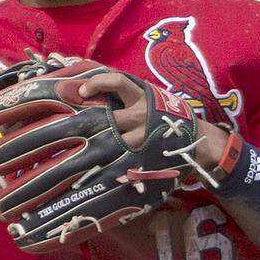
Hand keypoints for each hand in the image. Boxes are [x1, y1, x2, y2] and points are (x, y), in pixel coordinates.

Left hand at [77, 71, 227, 169]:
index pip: (117, 82)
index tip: (82, 92)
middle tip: (61, 128)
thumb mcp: (151, 97)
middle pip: (106, 116)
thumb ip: (126, 94)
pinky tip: (89, 177)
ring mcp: (143, 138)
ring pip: (109, 142)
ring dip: (89, 149)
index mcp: (143, 95)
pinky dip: (103, 172)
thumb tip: (91, 88)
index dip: (96, 84)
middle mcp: (142, 114)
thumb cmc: (168, 117)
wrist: (198, 141)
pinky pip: (119, 165)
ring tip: (69, 158)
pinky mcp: (144, 158)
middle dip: (83, 122)